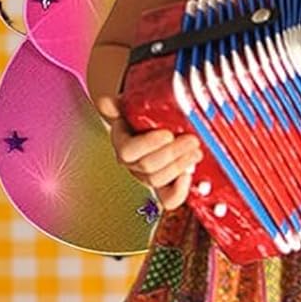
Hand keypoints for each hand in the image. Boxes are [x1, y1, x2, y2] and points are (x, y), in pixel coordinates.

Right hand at [94, 95, 202, 212]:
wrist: (154, 125)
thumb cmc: (144, 115)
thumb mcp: (131, 106)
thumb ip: (118, 105)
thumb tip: (105, 103)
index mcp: (122, 142)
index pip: (128, 150)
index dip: (148, 144)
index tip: (167, 134)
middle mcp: (131, 163)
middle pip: (147, 166)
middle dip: (172, 154)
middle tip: (192, 140)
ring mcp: (146, 177)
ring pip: (158, 180)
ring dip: (180, 166)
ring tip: (196, 152)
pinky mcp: (163, 187)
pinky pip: (168, 198)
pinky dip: (180, 190)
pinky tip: (190, 174)